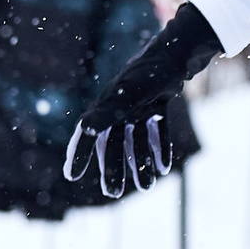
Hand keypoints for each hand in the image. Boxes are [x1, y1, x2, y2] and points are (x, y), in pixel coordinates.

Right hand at [62, 2, 222, 198]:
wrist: (178, 54)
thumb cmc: (149, 73)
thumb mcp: (127, 95)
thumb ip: (107, 112)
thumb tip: (84, 129)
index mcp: (107, 105)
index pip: (88, 135)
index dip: (79, 154)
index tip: (71, 175)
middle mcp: (120, 108)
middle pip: (114, 145)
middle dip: (114, 169)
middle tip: (113, 195)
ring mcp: (139, 108)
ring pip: (137, 143)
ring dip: (141, 164)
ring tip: (147, 188)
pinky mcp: (157, 107)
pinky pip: (156, 134)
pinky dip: (159, 150)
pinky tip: (164, 169)